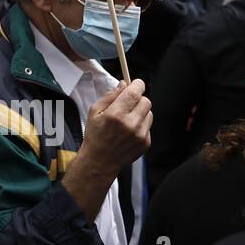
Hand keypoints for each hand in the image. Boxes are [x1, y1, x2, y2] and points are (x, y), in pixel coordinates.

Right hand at [60, 79, 151, 221]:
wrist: (100, 161)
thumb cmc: (95, 135)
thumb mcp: (95, 111)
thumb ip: (110, 96)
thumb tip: (123, 84)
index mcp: (116, 114)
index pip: (135, 92)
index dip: (137, 84)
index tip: (136, 83)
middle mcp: (130, 124)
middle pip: (146, 101)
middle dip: (138, 98)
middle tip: (128, 103)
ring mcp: (140, 135)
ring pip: (149, 113)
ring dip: (141, 112)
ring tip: (128, 119)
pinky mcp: (146, 143)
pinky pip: (148, 126)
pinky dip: (141, 124)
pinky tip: (129, 131)